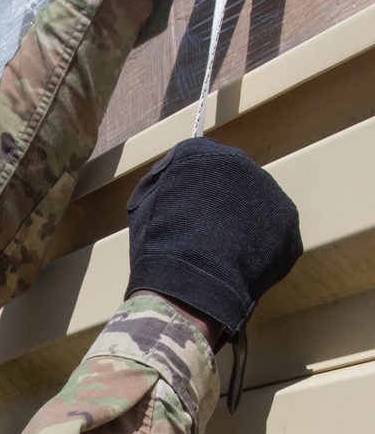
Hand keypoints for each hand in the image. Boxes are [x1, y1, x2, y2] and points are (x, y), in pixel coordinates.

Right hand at [126, 138, 301, 338]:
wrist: (192, 279)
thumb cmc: (159, 243)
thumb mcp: (144, 203)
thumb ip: (164, 181)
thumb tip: (174, 174)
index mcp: (203, 153)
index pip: (203, 166)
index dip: (196, 193)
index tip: (189, 215)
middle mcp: (241, 162)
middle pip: (234, 184)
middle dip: (225, 208)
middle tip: (208, 238)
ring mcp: (270, 190)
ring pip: (257, 208)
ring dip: (246, 228)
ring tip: (226, 256)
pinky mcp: (288, 221)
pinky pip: (274, 234)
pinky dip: (262, 250)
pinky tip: (243, 266)